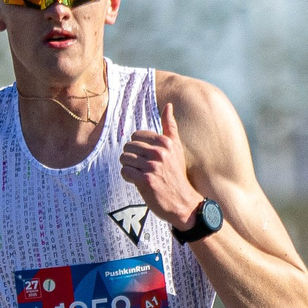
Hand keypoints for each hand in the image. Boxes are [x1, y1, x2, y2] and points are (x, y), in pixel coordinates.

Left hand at [120, 102, 201, 226]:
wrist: (183, 202)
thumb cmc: (177, 174)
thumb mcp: (176, 148)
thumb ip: (170, 126)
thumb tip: (168, 105)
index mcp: (165, 142)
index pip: (136, 135)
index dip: (137, 146)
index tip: (145, 156)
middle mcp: (160, 152)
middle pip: (128, 146)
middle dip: (131, 157)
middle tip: (141, 167)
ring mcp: (153, 166)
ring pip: (125, 158)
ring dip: (128, 167)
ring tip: (139, 173)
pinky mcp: (146, 181)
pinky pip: (125, 172)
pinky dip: (128, 177)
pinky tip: (137, 181)